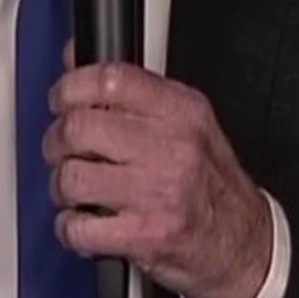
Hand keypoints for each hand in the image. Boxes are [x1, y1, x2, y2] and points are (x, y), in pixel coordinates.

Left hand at [43, 62, 273, 297]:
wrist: (242, 241)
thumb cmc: (210, 182)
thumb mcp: (185, 122)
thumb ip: (132, 91)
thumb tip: (75, 56)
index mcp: (181, 112)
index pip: (111, 80)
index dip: (71, 87)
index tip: (61, 100)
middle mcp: (172, 148)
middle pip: (80, 128)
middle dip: (56, 142)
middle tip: (63, 151)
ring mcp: (157, 193)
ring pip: (72, 178)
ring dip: (61, 188)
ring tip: (75, 191)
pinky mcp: (145, 235)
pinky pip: (79, 227)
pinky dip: (69, 228)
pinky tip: (83, 223)